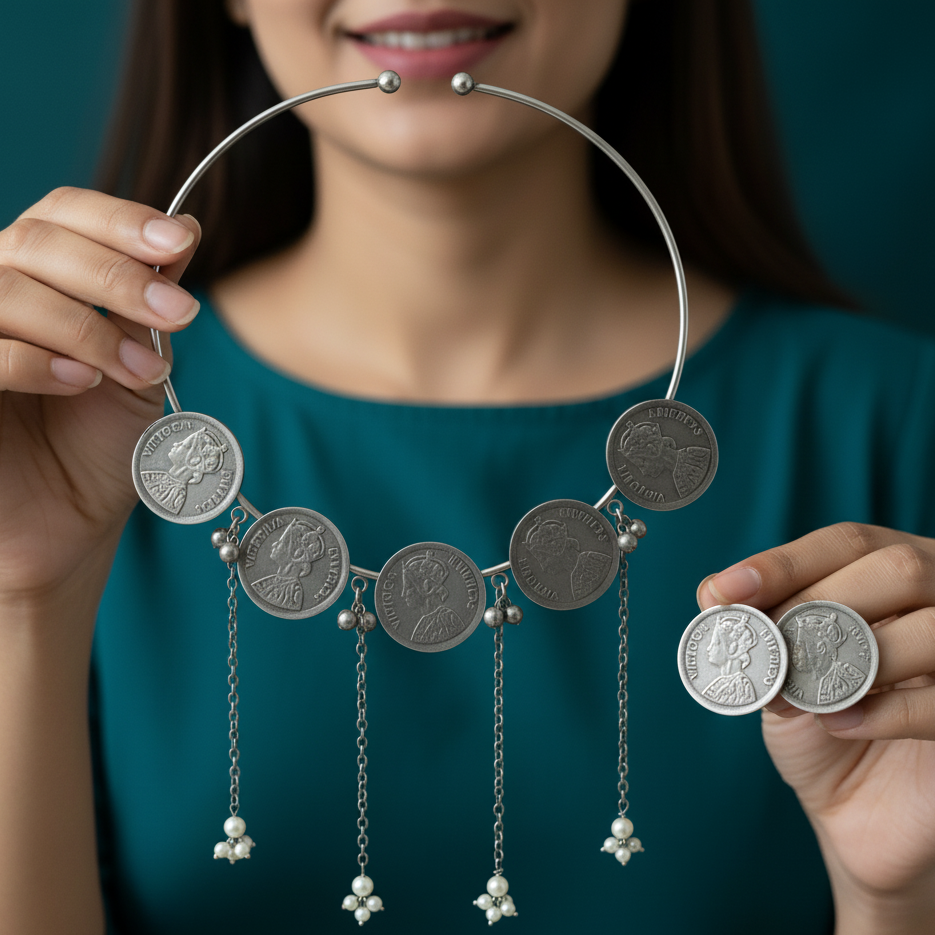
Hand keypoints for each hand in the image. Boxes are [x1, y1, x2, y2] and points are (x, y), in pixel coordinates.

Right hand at [0, 188, 201, 603]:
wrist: (68, 524)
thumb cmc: (101, 446)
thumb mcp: (139, 368)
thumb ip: (148, 306)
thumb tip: (181, 230)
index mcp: (38, 279)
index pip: (62, 215)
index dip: (118, 219)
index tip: (178, 240)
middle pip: (36, 241)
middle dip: (118, 274)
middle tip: (181, 313)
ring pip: (6, 289)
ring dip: (86, 326)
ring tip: (139, 369)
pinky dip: (35, 360)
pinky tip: (82, 381)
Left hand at [698, 523, 934, 933]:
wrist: (862, 816)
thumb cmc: (822, 730)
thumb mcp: (780, 678)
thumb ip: (760, 636)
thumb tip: (717, 597)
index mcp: (887, 579)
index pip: (847, 543)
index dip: (784, 562)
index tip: (725, 589)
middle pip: (897, 567)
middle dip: (822, 601)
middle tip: (775, 640)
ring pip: (932, 626)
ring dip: (859, 656)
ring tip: (809, 692)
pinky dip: (887, 710)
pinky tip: (842, 724)